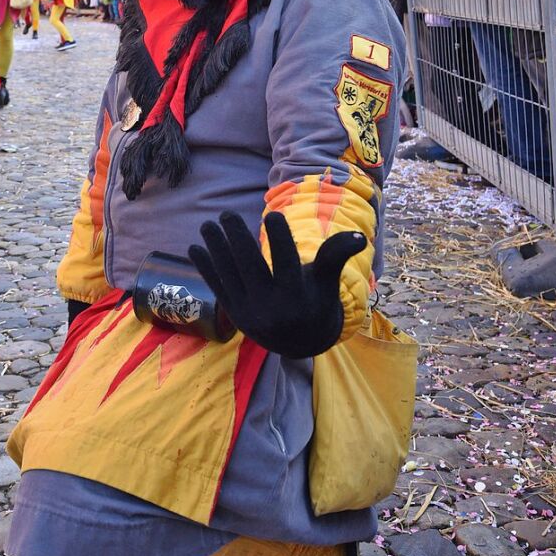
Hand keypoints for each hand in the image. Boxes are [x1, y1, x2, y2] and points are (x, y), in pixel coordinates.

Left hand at [188, 211, 365, 357]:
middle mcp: (271, 308)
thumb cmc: (316, 301)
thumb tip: (360, 236)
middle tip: (226, 213)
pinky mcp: (234, 316)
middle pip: (250, 267)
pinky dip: (206, 269)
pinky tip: (195, 248)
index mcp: (297, 298)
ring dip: (215, 249)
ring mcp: (249, 313)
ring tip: (208, 225)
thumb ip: (335, 256)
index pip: (286, 264)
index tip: (271, 215)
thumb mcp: (328, 282)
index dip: (280, 239)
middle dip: (236, 239)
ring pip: (229, 276)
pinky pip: (218, 288)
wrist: (299, 342)